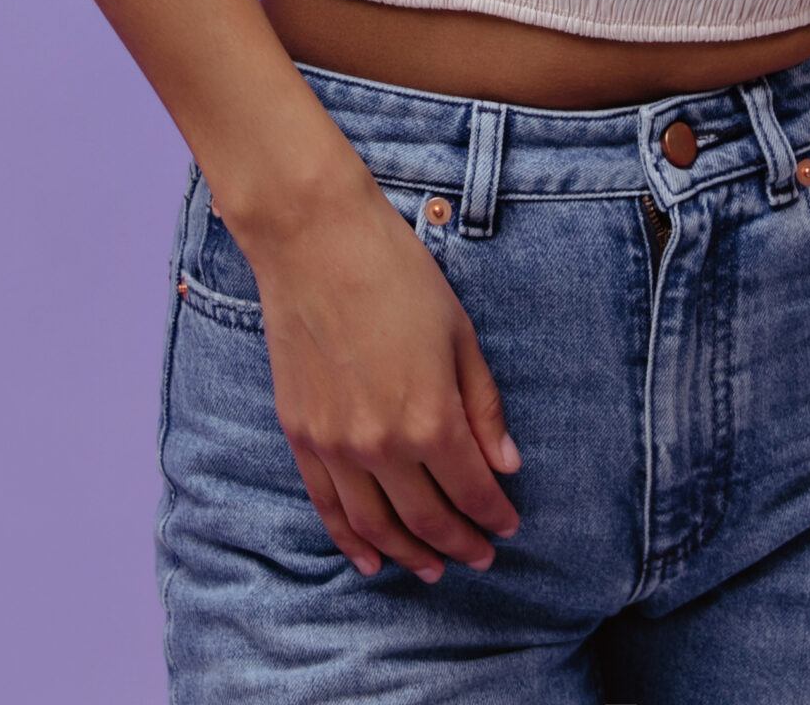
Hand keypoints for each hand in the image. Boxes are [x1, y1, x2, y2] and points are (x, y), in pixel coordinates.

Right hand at [231, 179, 522, 580]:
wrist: (313, 240)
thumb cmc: (396, 275)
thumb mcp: (460, 335)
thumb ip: (483, 407)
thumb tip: (505, 466)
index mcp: (430, 418)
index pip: (472, 491)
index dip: (495, 515)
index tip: (509, 525)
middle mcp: (381, 444)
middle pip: (427, 519)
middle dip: (460, 544)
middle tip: (480, 557)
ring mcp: (334, 444)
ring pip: (376, 526)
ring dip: (409, 555)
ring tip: (433, 569)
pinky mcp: (300, 434)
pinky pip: (327, 507)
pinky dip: (350, 540)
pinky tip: (370, 560)